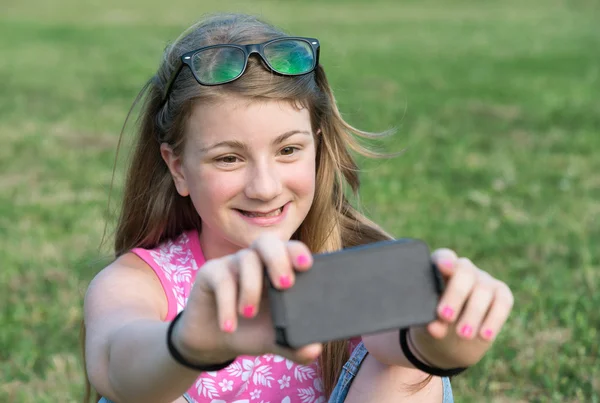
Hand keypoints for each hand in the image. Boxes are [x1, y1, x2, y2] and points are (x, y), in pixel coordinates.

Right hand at [171, 233, 321, 365]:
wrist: (214, 341)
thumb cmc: (251, 330)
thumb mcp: (274, 340)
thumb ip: (294, 345)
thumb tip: (314, 351)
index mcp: (278, 269)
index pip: (291, 249)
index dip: (298, 252)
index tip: (306, 267)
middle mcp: (257, 260)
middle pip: (267, 242)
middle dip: (278, 260)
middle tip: (285, 285)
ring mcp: (234, 263)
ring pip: (246, 259)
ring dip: (251, 288)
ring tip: (249, 314)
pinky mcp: (211, 272)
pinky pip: (221, 278)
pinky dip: (227, 303)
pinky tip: (229, 326)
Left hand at [410, 248, 513, 368]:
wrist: (453, 338)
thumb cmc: (436, 322)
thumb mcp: (429, 322)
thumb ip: (430, 321)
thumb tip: (434, 327)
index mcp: (440, 269)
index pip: (443, 257)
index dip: (445, 260)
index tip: (443, 267)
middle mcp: (464, 269)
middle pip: (465, 272)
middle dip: (456, 294)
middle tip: (446, 317)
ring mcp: (484, 280)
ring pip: (483, 290)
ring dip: (473, 314)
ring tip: (463, 334)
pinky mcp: (501, 294)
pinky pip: (502, 303)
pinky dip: (494, 320)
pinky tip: (484, 335)